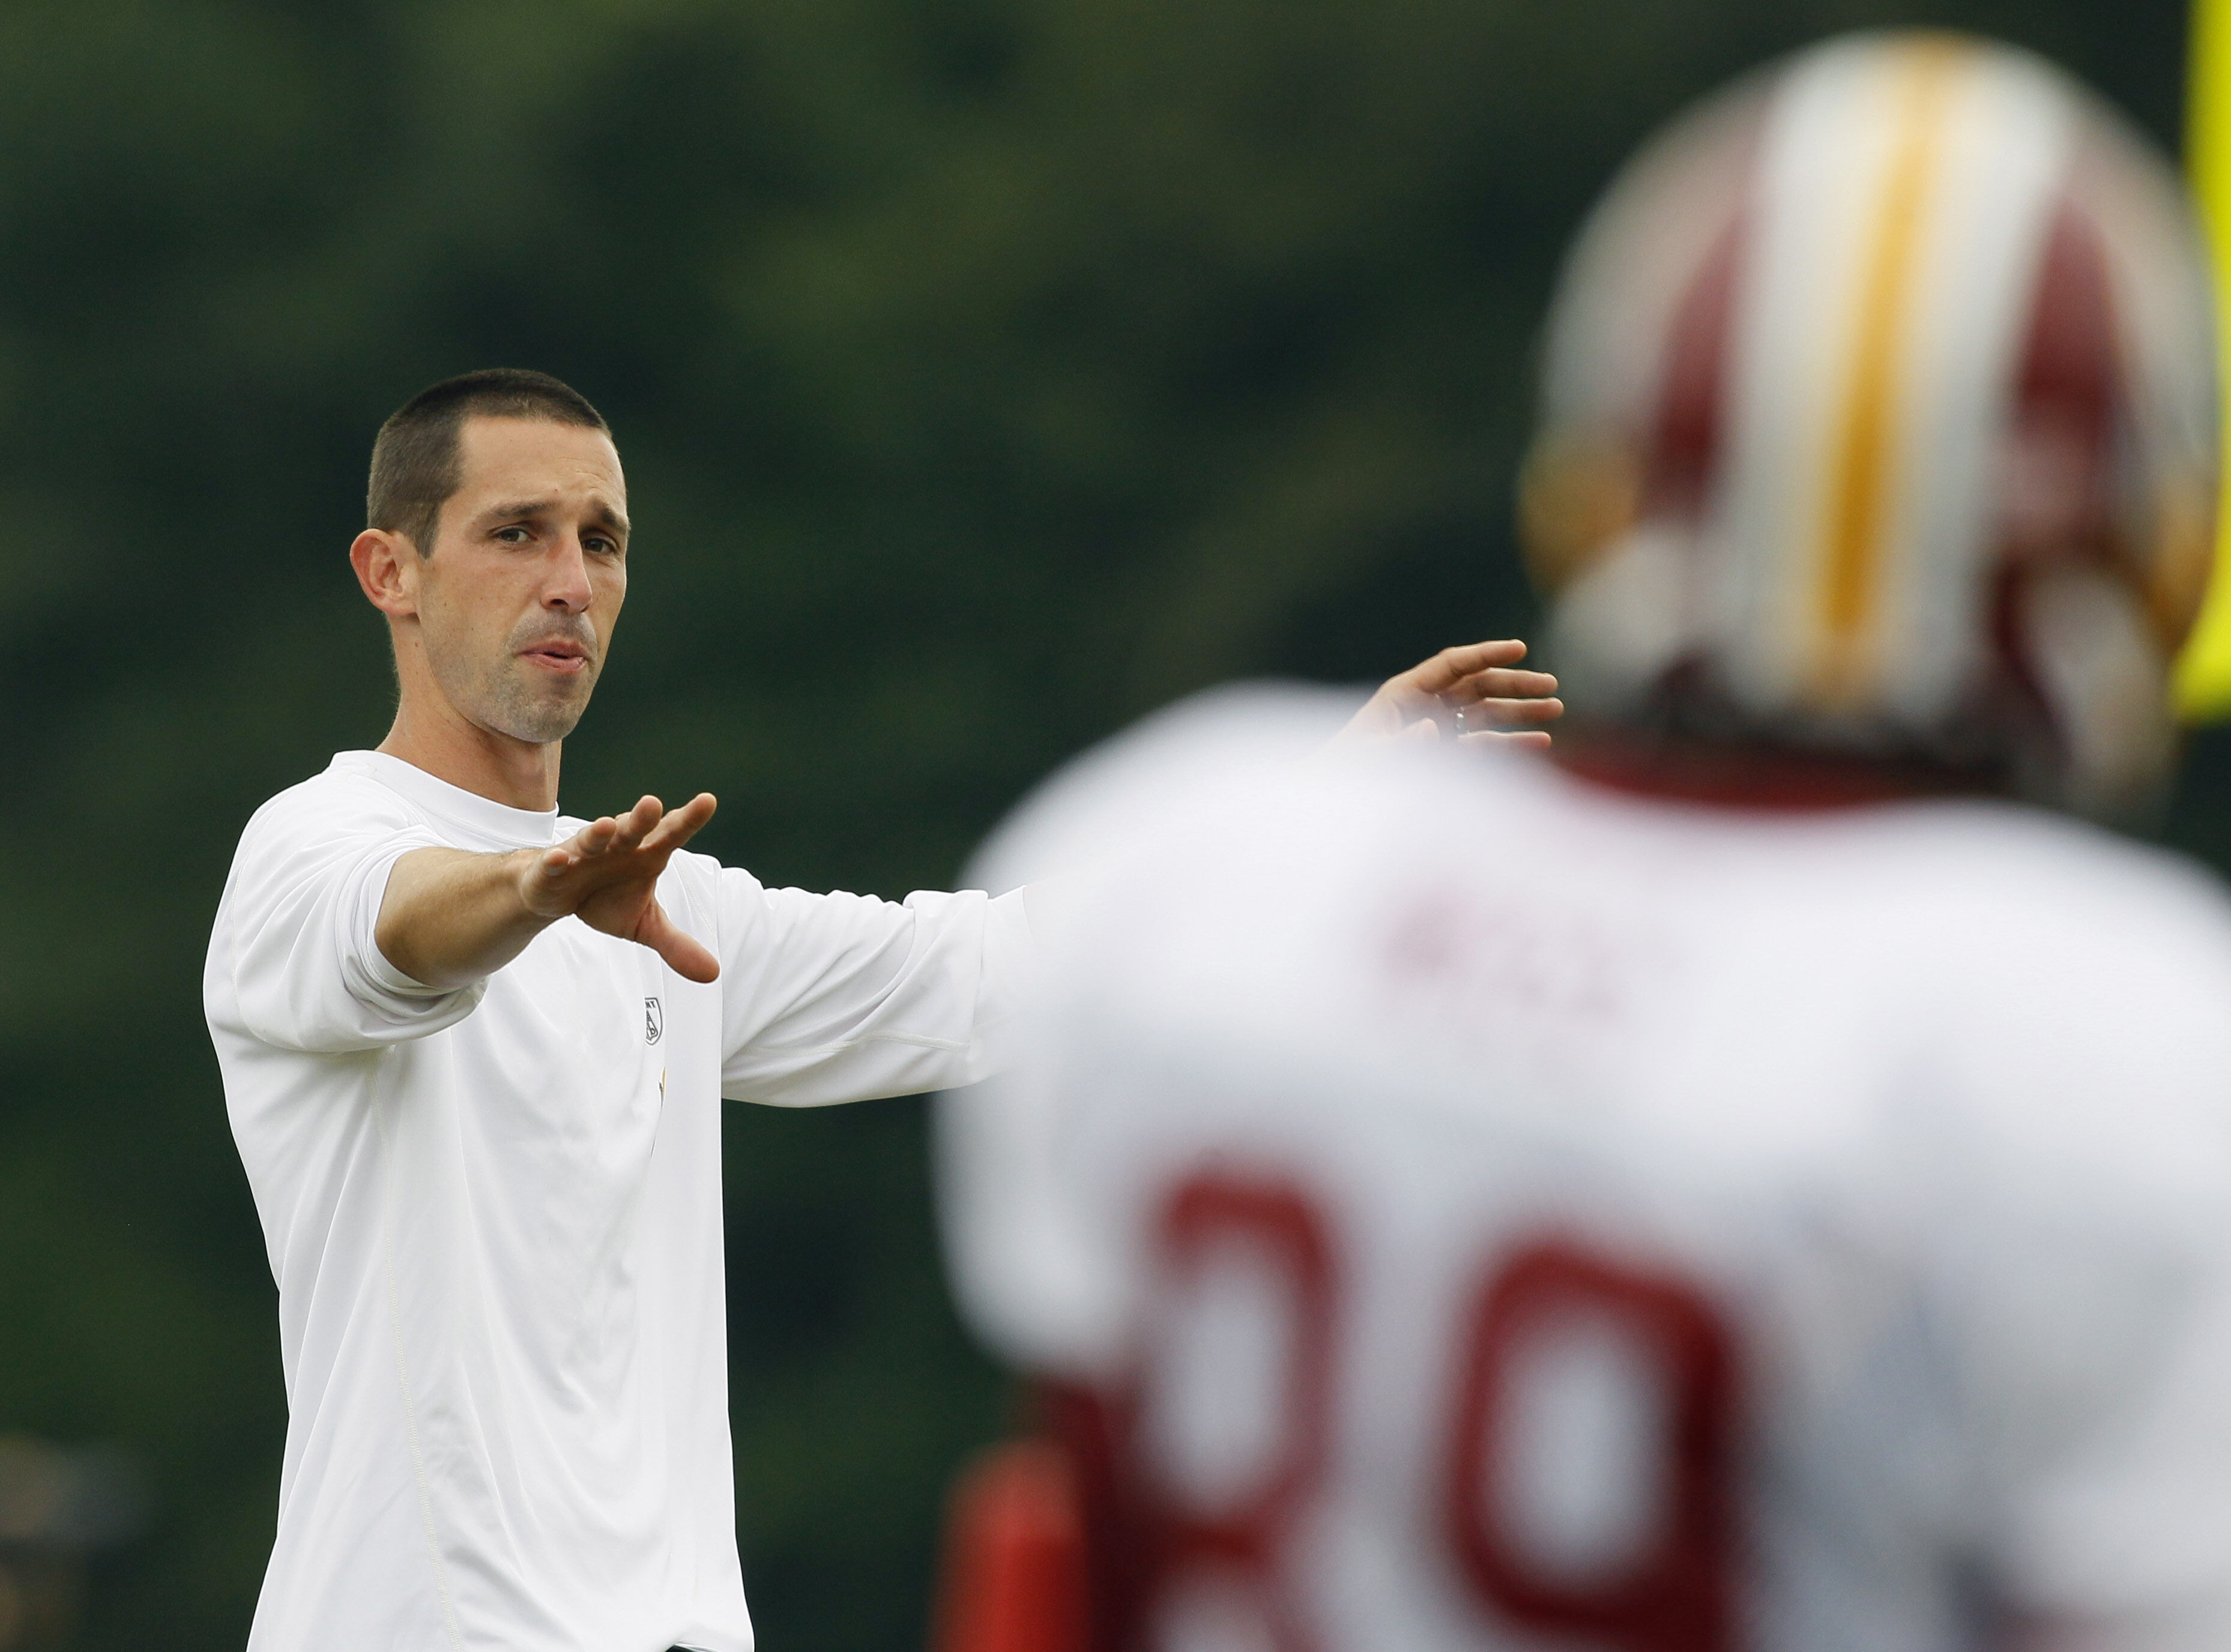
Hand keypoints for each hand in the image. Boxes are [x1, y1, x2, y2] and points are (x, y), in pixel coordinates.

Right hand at [523, 793, 721, 982]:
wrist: (558, 898)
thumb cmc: (607, 899)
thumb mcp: (645, 925)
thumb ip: (677, 944)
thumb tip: (713, 973)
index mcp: (645, 854)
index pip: (671, 834)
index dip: (688, 818)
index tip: (708, 801)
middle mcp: (617, 847)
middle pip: (634, 830)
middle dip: (643, 818)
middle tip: (653, 804)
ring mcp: (584, 854)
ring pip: (593, 838)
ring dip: (600, 831)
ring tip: (609, 825)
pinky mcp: (553, 867)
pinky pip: (555, 861)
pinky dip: (557, 860)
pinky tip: (561, 859)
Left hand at [1333, 640, 1561, 749]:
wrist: (1333, 795)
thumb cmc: (1344, 770)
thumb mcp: (1368, 757)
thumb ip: (1400, 743)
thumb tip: (1432, 727)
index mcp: (1404, 693)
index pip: (1453, 664)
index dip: (1486, 654)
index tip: (1520, 648)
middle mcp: (1425, 705)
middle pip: (1478, 685)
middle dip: (1515, 685)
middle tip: (1552, 687)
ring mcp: (1438, 728)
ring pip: (1486, 712)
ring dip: (1520, 711)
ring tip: (1556, 710)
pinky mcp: (1444, 753)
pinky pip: (1483, 743)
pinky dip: (1510, 742)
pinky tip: (1540, 742)